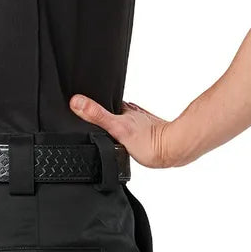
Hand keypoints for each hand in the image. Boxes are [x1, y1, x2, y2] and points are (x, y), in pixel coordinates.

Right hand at [68, 94, 184, 168]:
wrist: (174, 151)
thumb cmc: (151, 141)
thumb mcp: (117, 128)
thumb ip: (97, 115)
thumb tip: (76, 101)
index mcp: (123, 109)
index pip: (103, 101)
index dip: (92, 102)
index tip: (79, 103)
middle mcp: (132, 114)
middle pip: (112, 111)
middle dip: (102, 115)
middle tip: (90, 120)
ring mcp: (140, 124)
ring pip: (122, 122)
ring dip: (114, 126)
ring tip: (105, 133)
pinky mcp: (147, 135)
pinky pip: (131, 133)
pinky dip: (125, 136)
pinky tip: (122, 143)